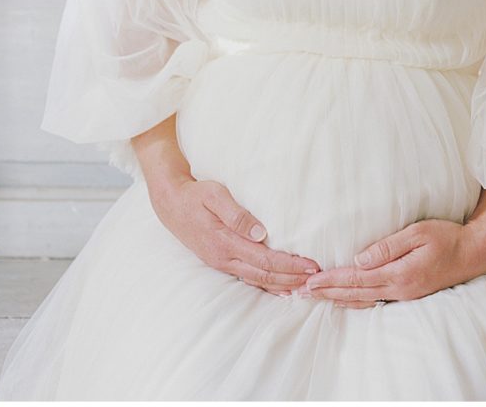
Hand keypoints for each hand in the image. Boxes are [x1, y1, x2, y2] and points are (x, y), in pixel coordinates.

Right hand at [150, 176, 320, 295]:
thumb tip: (260, 232)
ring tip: (303, 287)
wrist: (170, 204)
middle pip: (264, 276)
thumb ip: (236, 214)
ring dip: (281, 285)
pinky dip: (266, 285)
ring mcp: (221, 262)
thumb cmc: (195, 195)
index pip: (264, 260)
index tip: (310, 265)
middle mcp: (224, 258)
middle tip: (315, 279)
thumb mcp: (214, 195)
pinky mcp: (221, 261)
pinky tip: (279, 289)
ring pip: (256, 281)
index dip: (289, 265)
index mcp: (225, 243)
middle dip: (291, 279)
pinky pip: (247, 278)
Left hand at [301, 218, 485, 308]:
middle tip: (302, 293)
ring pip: (363, 300)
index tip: (310, 281)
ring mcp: (404, 295)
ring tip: (317, 297)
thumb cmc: (446, 237)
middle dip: (328, 293)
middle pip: (356, 294)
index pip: (357, 279)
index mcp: (399, 274)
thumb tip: (359, 260)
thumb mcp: (418, 233)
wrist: (473, 254)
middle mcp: (399, 289)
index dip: (332, 281)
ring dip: (338, 299)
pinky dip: (355, 300)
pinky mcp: (408, 294)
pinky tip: (346, 299)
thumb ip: (388, 247)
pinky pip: (374, 300)